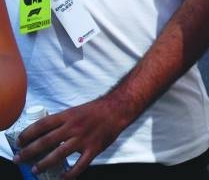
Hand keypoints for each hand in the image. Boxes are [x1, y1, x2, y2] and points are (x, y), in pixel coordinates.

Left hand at [13, 97, 129, 177]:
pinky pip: (80, 165)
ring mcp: (83, 139)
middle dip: (29, 151)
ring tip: (35, 169)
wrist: (117, 109)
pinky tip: (62, 177)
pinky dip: (70, 173)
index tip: (19, 142)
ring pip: (59, 154)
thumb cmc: (95, 111)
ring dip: (44, 163)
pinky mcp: (94, 148)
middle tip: (19, 158)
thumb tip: (43, 134)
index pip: (42, 125)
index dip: (27, 134)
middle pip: (46, 141)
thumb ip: (60, 122)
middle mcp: (73, 127)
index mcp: (67, 116)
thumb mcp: (74, 111)